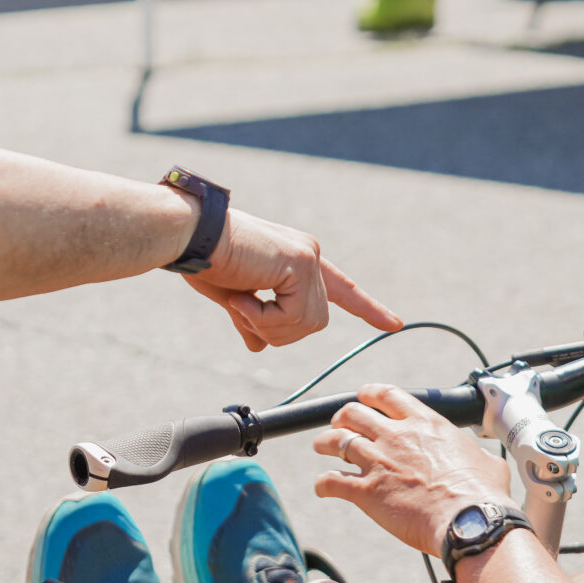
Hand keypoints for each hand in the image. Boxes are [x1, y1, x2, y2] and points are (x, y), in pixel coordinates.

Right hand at [184, 208, 400, 351]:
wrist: (190, 237)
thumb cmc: (205, 261)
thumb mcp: (233, 297)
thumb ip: (252, 319)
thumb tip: (259, 344)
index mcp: (297, 260)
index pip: (341, 289)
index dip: (367, 308)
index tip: (393, 324)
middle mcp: (309, 255)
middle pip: (314, 322)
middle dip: (278, 330)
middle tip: (244, 312)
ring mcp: (308, 257)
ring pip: (306, 324)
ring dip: (268, 324)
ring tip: (241, 301)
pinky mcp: (300, 262)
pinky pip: (293, 315)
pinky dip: (264, 318)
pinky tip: (244, 297)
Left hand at [312, 384, 514, 557]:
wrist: (470, 520)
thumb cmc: (483, 494)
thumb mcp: (486, 461)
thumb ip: (473, 454)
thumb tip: (483, 460)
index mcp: (425, 424)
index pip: (388, 395)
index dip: (370, 394)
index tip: (364, 397)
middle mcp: (396, 436)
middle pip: (354, 412)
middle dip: (342, 416)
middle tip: (339, 424)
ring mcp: (378, 461)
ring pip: (336, 441)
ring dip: (324, 443)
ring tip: (321, 447)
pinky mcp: (366, 491)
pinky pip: (332, 481)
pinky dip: (323, 483)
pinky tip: (322, 488)